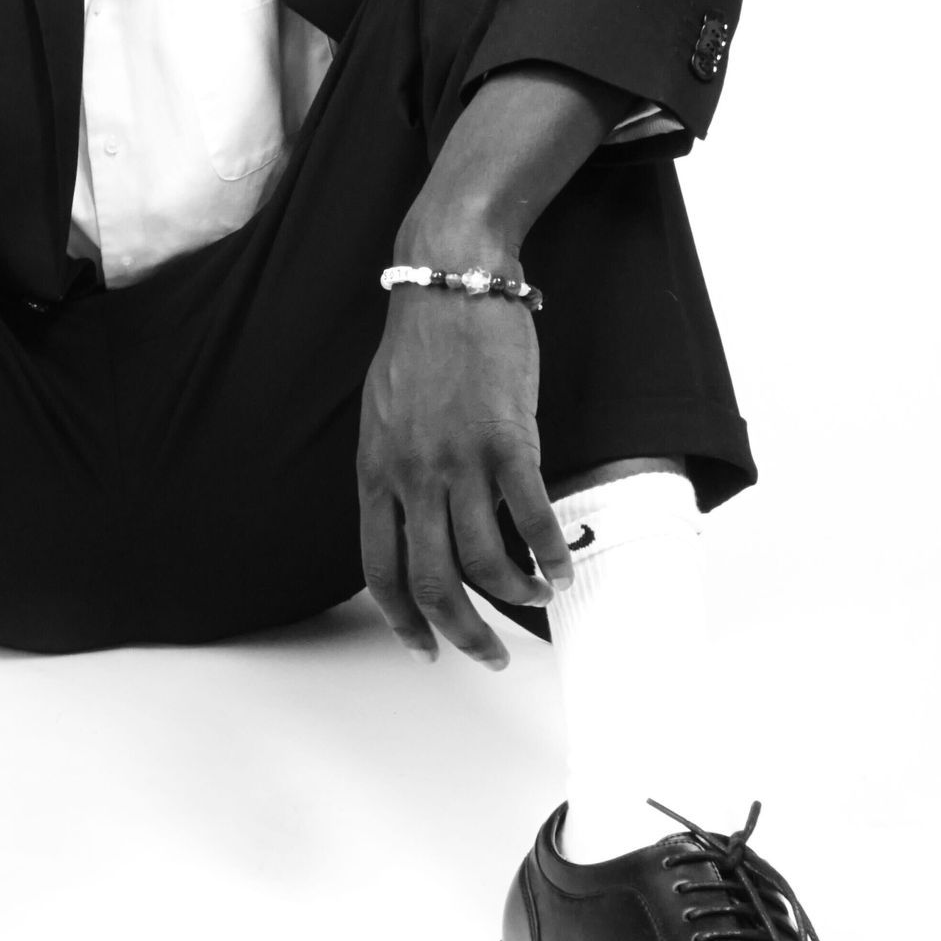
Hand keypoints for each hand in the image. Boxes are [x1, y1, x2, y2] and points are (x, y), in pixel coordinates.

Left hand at [357, 259, 573, 667]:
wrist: (449, 284)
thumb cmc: (419, 347)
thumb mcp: (381, 416)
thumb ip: (391, 470)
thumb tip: (408, 519)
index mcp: (375, 473)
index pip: (379, 569)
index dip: (402, 620)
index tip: (424, 649)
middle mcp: (410, 476)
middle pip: (432, 581)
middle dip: (461, 633)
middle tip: (488, 656)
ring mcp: (457, 460)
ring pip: (485, 561)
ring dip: (515, 597)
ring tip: (536, 600)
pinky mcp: (506, 440)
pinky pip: (531, 517)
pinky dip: (552, 554)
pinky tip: (565, 568)